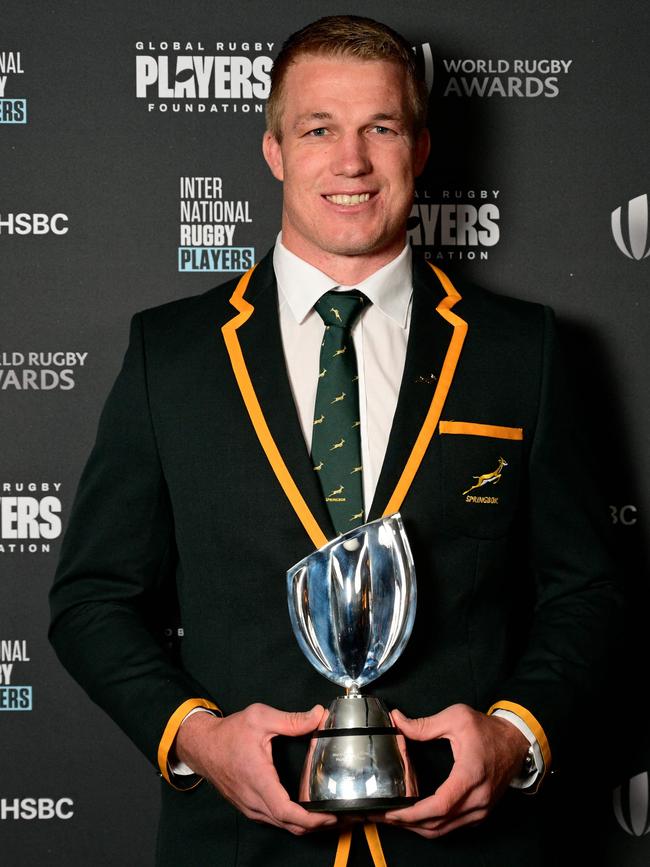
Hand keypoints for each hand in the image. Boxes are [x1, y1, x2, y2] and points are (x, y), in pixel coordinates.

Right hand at [175, 702, 336, 835]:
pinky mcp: (249, 807)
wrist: (202, 745)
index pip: (285, 811)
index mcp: (258, 779)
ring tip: (328, 813)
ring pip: (282, 825)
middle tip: (341, 816)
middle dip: (317, 825)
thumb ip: (291, 720)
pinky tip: (307, 810)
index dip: (310, 819)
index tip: (330, 815)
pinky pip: (274, 820)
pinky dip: (293, 820)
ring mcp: (250, 806)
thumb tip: (318, 715)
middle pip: (289, 825)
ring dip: (306, 824)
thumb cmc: (228, 733)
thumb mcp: (260, 717)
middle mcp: (253, 799)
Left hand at [377, 704, 528, 837]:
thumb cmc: (488, 730)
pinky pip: (454, 827)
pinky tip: (417, 818)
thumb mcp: (456, 718)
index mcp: (471, 774)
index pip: (440, 805)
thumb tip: (397, 721)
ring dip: (418, 828)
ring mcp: (481, 809)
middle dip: (408, 824)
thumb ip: (424, 725)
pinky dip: (433, 826)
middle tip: (383, 816)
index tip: (393, 813)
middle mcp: (478, 798)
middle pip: (439, 824)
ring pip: (445, 830)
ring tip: (395, 819)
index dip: (414, 813)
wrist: (516, 742)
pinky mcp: (481, 812)